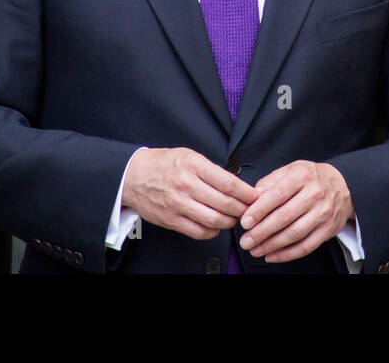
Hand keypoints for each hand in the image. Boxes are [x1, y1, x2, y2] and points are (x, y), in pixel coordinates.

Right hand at [121, 147, 259, 240]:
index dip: (247, 193)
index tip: (255, 196)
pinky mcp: (171, 220)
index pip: (228, 182)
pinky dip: (213, 231)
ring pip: (215, 220)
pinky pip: (199, 231)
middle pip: (225, 203)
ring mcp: (178, 204)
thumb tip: (235, 184)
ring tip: (233, 218)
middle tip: (249, 210)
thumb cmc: (162, 164)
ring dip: (229, 221)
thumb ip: (210, 169)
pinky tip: (216, 226)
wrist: (133, 176)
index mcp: (193, 165)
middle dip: (242, 209)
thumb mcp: (188, 156)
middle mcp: (187, 185)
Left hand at [239, 160, 352, 262]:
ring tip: (256, 249)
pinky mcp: (328, 230)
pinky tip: (273, 255)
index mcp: (302, 176)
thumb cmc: (313, 178)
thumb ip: (270, 182)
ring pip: (294, 234)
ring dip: (271, 245)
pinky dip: (287, 254)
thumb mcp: (291, 169)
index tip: (245, 222)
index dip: (259, 210)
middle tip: (246, 240)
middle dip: (261, 232)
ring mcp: (323, 213)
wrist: (344, 186)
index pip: (277, 195)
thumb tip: (252, 198)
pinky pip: (306, 246)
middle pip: (284, 217)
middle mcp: (315, 194)